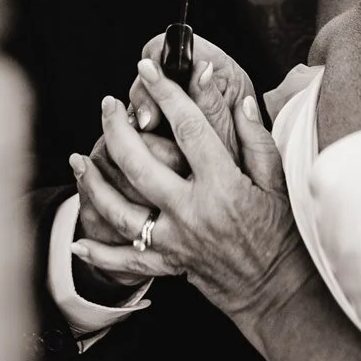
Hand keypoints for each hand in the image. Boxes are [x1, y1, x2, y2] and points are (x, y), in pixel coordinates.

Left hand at [73, 58, 310, 332]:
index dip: (167, 94)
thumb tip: (239, 99)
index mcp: (223, 185)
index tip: (148, 69)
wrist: (279, 291)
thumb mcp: (277, 182)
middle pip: (140, 165)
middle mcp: (193, 212)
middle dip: (117, 129)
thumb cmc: (282, 234)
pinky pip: (127, 260)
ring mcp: (177, 241)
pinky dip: (99, 255)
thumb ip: (255, 139)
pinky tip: (78, 243)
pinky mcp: (170, 264)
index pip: (189, 128)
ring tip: (79, 159)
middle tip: (108, 105)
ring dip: (94, 184)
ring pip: (120, 211)